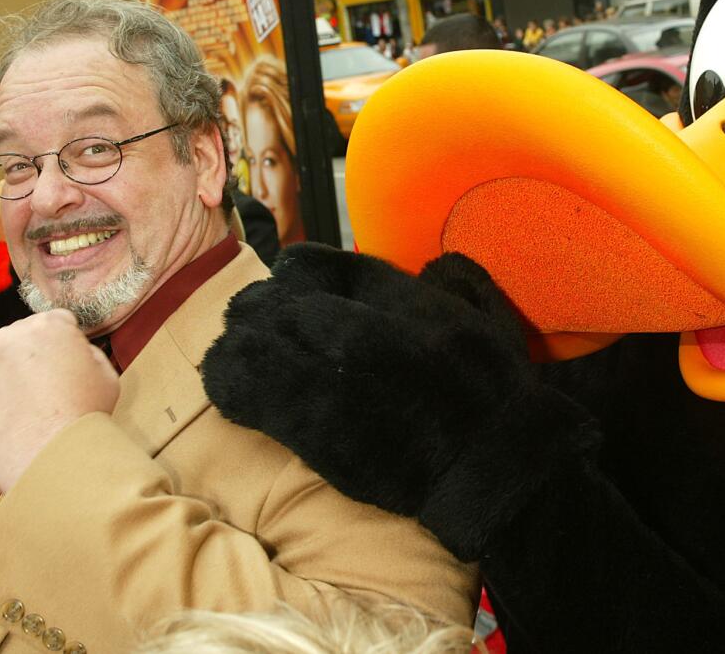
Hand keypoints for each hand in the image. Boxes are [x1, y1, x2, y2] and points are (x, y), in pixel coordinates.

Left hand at [0, 309, 118, 491]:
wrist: (53, 460)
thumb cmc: (86, 413)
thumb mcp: (107, 374)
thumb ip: (88, 353)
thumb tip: (75, 355)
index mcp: (45, 327)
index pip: (58, 321)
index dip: (69, 341)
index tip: (74, 361)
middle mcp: (6, 342)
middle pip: (22, 340)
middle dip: (35, 356)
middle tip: (54, 386)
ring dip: (12, 380)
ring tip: (35, 410)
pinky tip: (19, 425)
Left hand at [202, 244, 596, 559]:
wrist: (492, 461)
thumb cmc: (493, 388)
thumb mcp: (482, 313)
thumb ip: (454, 279)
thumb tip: (435, 268)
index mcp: (389, 291)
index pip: (306, 264)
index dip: (290, 278)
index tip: (292, 293)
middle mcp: (353, 323)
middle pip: (270, 302)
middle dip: (259, 315)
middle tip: (257, 332)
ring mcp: (328, 374)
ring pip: (249, 342)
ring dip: (239, 349)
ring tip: (240, 362)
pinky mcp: (312, 424)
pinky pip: (245, 392)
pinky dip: (230, 387)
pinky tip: (231, 392)